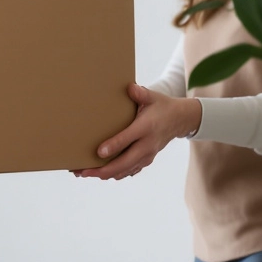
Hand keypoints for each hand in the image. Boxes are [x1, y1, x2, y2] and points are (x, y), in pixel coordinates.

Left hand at [75, 83, 201, 180]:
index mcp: (146, 128)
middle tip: (82, 170)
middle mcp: (147, 145)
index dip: (114, 146)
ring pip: (124, 170)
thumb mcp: (153, 97)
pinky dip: (113, 174)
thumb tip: (129, 88)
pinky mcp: (145, 160)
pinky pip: (128, 171)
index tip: (99, 152)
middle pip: (124, 162)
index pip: (128, 138)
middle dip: (102, 169)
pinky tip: (98, 173)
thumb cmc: (162, 106)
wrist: (180, 120)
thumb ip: (140, 93)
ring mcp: (147, 155)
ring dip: (104, 174)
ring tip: (83, 173)